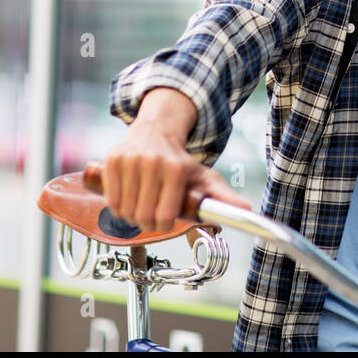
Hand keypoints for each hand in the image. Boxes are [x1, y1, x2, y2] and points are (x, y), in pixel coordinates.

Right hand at [103, 88, 252, 231]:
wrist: (156, 131)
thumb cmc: (180, 160)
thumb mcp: (204, 176)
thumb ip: (223, 196)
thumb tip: (247, 211)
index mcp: (177, 169)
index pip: (165, 216)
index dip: (164, 225)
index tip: (166, 221)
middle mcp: (153, 162)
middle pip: (143, 216)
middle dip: (147, 224)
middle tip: (151, 217)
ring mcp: (131, 160)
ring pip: (124, 210)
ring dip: (131, 217)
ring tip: (141, 207)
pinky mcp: (113, 159)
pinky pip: (110, 199)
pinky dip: (116, 207)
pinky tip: (127, 199)